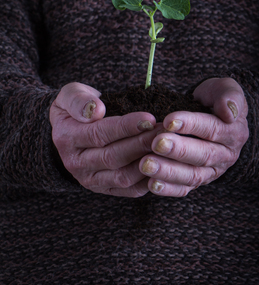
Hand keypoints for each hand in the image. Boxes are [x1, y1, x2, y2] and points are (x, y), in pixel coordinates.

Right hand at [49, 82, 157, 196]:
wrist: (68, 131)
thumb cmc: (77, 107)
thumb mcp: (70, 94)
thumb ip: (79, 100)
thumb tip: (96, 110)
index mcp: (66, 138)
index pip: (99, 134)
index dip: (125, 127)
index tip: (149, 119)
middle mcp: (76, 163)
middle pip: (113, 157)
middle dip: (141, 144)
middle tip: (164, 132)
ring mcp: (90, 180)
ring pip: (123, 177)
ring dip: (148, 162)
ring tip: (166, 145)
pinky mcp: (105, 189)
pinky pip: (129, 190)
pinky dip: (148, 180)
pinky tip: (163, 165)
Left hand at [139, 78, 248, 196]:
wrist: (211, 113)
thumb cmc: (214, 98)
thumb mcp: (225, 89)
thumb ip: (230, 96)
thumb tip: (229, 111)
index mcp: (234, 132)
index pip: (213, 129)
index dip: (191, 125)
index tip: (169, 120)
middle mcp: (226, 155)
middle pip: (203, 155)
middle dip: (178, 150)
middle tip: (155, 143)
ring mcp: (212, 171)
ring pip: (192, 175)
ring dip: (168, 171)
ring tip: (146, 165)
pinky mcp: (197, 181)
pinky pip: (184, 189)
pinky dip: (168, 188)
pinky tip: (151, 184)